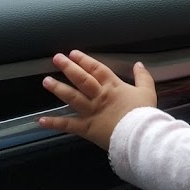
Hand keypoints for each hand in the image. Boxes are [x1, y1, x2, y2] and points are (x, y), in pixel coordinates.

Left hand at [39, 50, 156, 149]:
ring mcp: (91, 111)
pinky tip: (41, 120)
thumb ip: (143, 77)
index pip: (96, 69)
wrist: (140, 135)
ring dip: (58, 89)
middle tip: (56, 58)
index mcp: (113, 86)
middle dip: (69, 68)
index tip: (73, 53)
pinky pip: (68, 125)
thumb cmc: (144, 114)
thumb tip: (139, 64)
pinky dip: (54, 123)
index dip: (84, 60)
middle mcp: (99, 96)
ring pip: (72, 97)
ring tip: (46, 81)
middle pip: (81, 79)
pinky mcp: (86, 128)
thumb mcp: (148, 92)